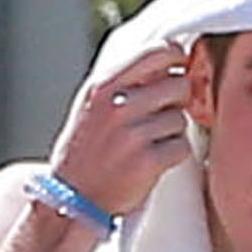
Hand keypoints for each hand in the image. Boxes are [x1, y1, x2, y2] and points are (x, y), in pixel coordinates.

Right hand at [46, 42, 195, 223]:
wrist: (70, 200)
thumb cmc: (85, 150)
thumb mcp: (91, 104)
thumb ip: (123, 79)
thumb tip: (168, 57)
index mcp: (103, 86)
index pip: (156, 51)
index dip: (176, 56)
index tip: (178, 65)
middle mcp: (117, 106)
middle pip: (178, 85)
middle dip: (177, 100)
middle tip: (162, 114)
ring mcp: (132, 135)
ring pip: (180, 118)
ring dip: (172, 131)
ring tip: (150, 142)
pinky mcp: (146, 163)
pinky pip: (181, 147)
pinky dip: (173, 154)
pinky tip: (154, 161)